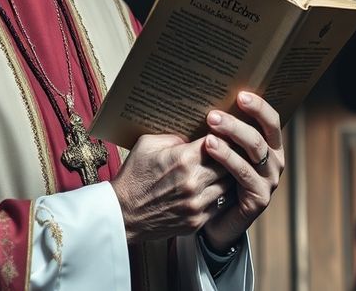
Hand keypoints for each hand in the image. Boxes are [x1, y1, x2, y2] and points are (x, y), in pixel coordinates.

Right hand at [111, 134, 231, 243]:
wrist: (122, 214)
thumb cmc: (133, 177)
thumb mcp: (147, 144)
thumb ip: (175, 137)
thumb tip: (196, 136)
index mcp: (183, 159)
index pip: (220, 143)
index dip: (224, 137)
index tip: (226, 135)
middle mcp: (193, 182)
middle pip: (229, 164)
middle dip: (230, 156)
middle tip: (232, 151)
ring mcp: (196, 204)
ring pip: (228, 185)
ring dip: (229, 176)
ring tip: (228, 169)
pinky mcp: (197, 221)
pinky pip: (221, 204)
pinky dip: (222, 195)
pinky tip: (218, 187)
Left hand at [201, 92, 284, 252]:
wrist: (213, 220)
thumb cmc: (214, 177)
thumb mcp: (220, 150)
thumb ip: (221, 130)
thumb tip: (206, 98)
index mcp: (269, 145)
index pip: (271, 120)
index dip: (259, 106)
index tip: (240, 94)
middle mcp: (275, 161)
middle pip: (261, 135)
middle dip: (238, 122)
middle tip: (213, 114)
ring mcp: (269, 180)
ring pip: (254, 151)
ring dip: (231, 136)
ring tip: (209, 128)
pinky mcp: (259, 198)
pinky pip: (244, 173)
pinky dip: (227, 158)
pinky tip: (210, 147)